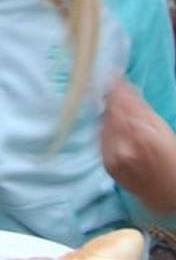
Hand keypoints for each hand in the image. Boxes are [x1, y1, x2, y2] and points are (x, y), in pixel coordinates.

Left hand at [101, 80, 175, 212]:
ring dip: (107, 114)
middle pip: (109, 113)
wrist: (170, 194)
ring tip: (116, 108)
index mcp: (141, 135)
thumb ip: (141, 108)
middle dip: (110, 99)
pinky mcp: (107, 166)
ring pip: (102, 126)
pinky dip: (105, 131)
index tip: (111, 75)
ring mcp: (112, 158)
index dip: (114, 88)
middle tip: (112, 87)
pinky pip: (101, 141)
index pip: (119, 104)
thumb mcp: (163, 129)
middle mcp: (122, 146)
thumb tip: (123, 86)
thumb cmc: (172, 159)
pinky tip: (114, 128)